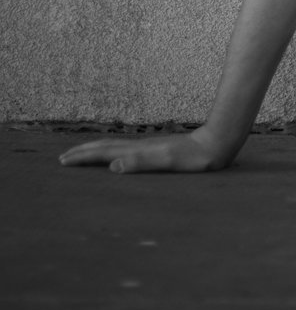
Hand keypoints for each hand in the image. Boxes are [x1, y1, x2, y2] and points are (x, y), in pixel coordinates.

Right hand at [59, 126, 239, 173]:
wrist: (218, 142)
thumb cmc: (195, 157)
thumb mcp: (168, 162)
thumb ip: (141, 162)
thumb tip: (112, 166)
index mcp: (139, 150)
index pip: (104, 153)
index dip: (83, 157)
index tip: (63, 161)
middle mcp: (142, 146)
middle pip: (107, 147)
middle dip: (84, 152)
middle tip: (63, 157)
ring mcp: (150, 146)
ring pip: (117, 147)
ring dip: (97, 150)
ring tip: (84, 154)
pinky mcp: (160, 149)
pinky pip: (129, 150)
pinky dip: (115, 152)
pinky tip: (120, 156)